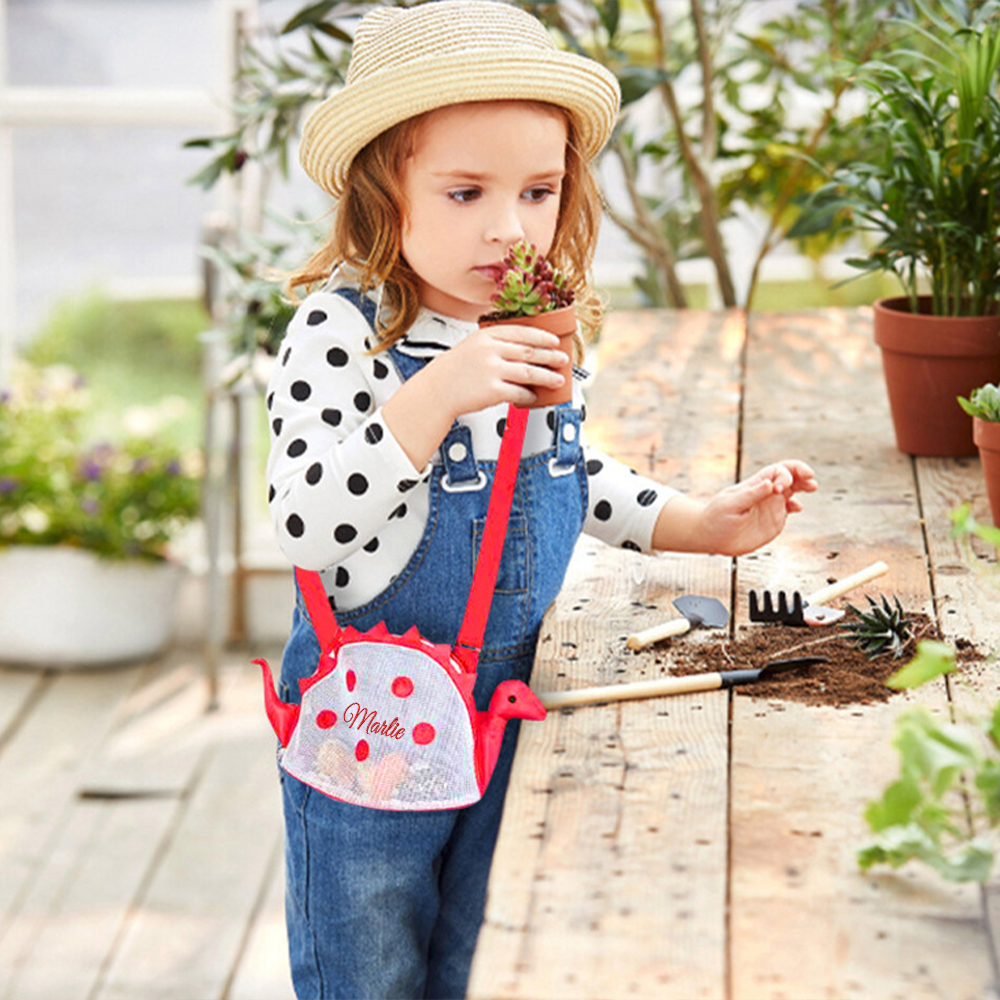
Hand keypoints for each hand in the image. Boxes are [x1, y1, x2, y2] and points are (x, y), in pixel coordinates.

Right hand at [381, 323, 567, 470]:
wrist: (438, 389)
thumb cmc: (456, 369)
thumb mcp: (474, 345)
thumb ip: (497, 343)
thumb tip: (528, 349)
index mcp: (487, 335)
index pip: (522, 332)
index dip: (542, 336)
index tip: (555, 341)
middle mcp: (490, 350)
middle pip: (530, 351)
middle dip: (550, 356)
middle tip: (563, 359)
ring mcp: (492, 370)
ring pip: (529, 372)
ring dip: (547, 377)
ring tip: (557, 380)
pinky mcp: (493, 391)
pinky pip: (518, 393)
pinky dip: (529, 395)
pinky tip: (534, 396)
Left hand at [699, 460, 817, 555]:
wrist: (710, 536)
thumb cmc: (715, 517)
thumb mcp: (730, 504)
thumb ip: (751, 495)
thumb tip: (769, 483)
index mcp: (756, 485)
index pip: (777, 470)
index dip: (786, 474)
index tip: (779, 488)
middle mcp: (766, 493)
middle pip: (789, 476)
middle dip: (801, 474)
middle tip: (810, 478)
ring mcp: (770, 506)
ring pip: (792, 491)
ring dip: (803, 486)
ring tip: (812, 486)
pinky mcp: (773, 521)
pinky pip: (788, 509)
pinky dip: (796, 506)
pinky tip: (798, 508)